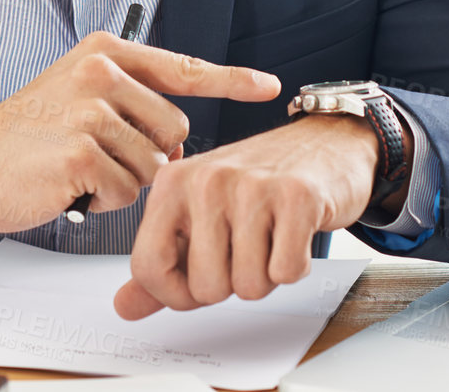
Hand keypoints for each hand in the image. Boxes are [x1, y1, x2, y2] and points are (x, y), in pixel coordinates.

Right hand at [0, 31, 281, 235]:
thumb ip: (133, 106)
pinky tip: (67, 185)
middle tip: (93, 153)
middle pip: (174, 129)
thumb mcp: (79, 98)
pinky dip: (101, 200)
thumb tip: (178, 141)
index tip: (267, 85)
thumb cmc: (27, 136)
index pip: (183, 66)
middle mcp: (100, 72)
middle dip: (146, 155)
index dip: (231, 79)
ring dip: (121, 181)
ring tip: (76, 169)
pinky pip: (126, 191)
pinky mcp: (82, 152)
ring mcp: (90, 111)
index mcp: (105, 52)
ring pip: (153, 165)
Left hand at [113, 113, 410, 319]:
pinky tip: (294, 233)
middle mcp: (205, 179)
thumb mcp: (200, 215)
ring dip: (266, 275)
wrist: (324, 142)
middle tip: (247, 246)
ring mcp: (251, 185)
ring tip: (270, 236)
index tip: (197, 280)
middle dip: (232, 283)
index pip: (148, 269)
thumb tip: (124, 306)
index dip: (176, 294)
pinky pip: (286, 273)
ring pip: (248, 286)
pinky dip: (295, 266)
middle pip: (205, 287)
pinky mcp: (297, 196)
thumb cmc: (259, 184)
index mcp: (171, 183)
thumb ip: (163, 263)